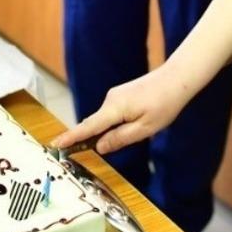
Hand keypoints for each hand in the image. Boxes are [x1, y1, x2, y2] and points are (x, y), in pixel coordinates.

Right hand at [52, 66, 191, 155]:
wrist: (177, 79)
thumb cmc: (165, 103)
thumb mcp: (145, 128)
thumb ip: (120, 138)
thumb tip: (99, 146)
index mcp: (114, 108)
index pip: (88, 126)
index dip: (71, 137)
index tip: (55, 144)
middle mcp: (110, 99)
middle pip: (94, 124)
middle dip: (89, 139)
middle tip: (89, 153)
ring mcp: (115, 95)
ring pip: (104, 120)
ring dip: (108, 132)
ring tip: (130, 134)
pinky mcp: (121, 95)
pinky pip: (111, 114)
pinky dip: (113, 124)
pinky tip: (132, 126)